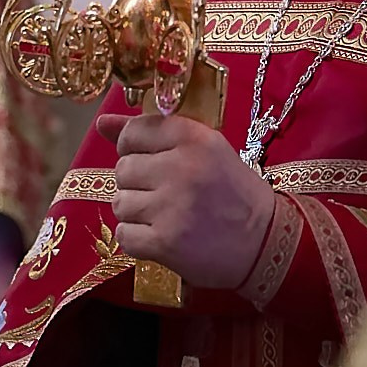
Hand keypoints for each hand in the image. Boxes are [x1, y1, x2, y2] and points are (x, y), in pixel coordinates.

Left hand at [97, 112, 274, 288]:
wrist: (265, 243)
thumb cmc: (232, 192)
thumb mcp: (203, 149)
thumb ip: (150, 133)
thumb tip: (102, 123)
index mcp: (194, 138)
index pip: (133, 132)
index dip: (135, 149)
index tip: (154, 161)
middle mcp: (181, 168)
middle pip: (122, 169)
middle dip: (137, 183)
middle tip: (167, 194)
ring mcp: (171, 207)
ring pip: (119, 203)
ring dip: (137, 212)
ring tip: (167, 215)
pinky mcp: (165, 242)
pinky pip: (124, 235)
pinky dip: (138, 239)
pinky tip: (161, 236)